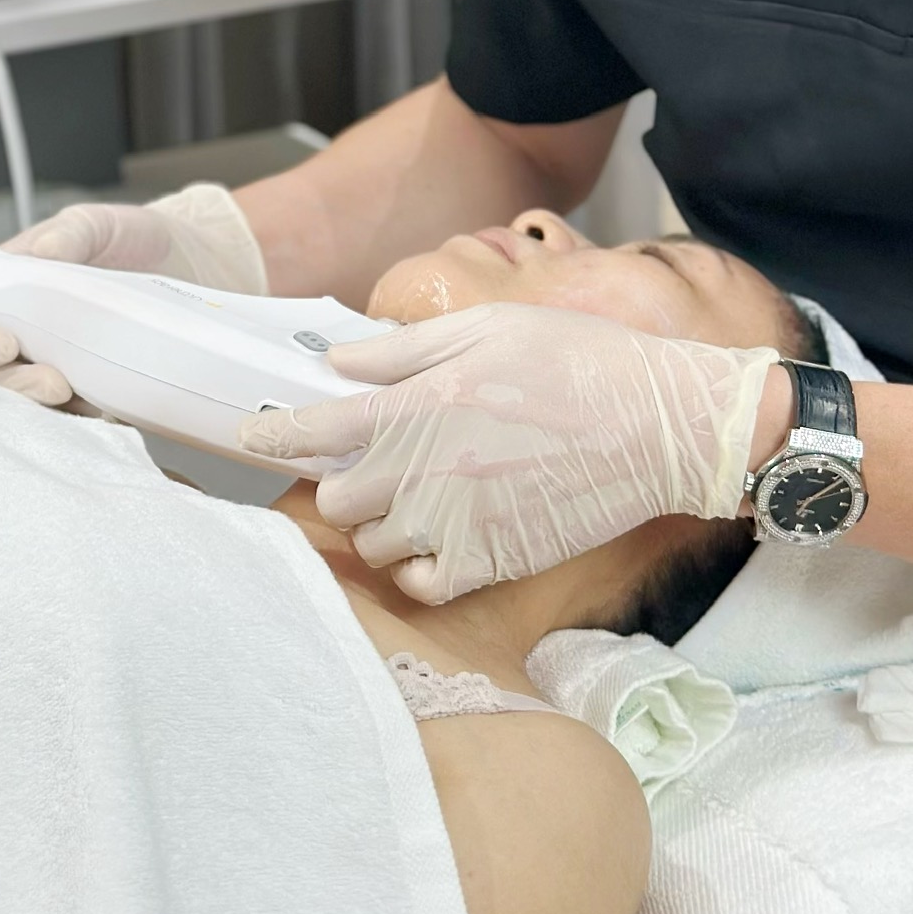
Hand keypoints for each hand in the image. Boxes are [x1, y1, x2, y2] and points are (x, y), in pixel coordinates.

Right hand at [0, 183, 266, 406]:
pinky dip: (84, 422)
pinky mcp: (100, 393)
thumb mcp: (101, 224)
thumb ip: (69, 235)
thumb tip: (38, 254)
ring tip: (75, 397)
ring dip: (44, 411)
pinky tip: (104, 414)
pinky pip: (80, 419)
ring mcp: (63, 367)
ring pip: (30, 406)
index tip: (5, 343)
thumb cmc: (139, 238)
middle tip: (53, 384)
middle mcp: (29, 336)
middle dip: (14, 386)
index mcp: (10, 294)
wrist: (201, 264)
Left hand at [238, 301, 778, 602]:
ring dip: (378, 522)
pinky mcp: (493, 562)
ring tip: (411, 494)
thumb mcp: (486, 328)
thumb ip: (404, 349)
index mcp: (419, 404)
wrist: (661, 425)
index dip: (271, 434)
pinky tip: (438, 537)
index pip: (312, 430)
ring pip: (372, 544)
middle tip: (366, 460)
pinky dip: (417, 568)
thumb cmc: (577, 362)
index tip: (252, 436)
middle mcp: (427, 470)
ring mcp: (458, 523)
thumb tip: (339, 360)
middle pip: (334, 496)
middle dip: (339, 477)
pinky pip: (421, 585)